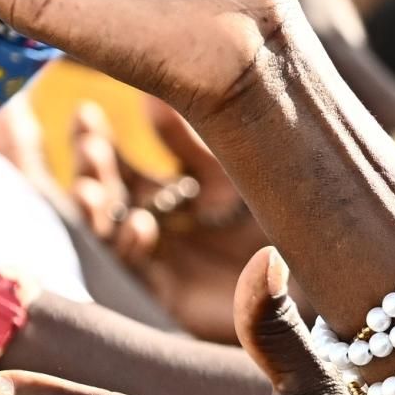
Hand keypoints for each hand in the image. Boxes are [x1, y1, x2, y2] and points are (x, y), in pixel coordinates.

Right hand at [70, 98, 263, 344]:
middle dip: (88, 173)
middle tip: (88, 147)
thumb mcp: (226, 172)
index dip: (93, 141)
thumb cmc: (269, 216)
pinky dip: (131, 248)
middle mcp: (148, 226)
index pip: (113, 166)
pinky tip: (139, 225)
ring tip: (87, 189)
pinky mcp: (166, 295)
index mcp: (159, 194)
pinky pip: (137, 273)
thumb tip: (148, 99)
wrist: (309, 269)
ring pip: (106, 235)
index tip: (85, 112)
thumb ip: (186, 141)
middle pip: (100, 198)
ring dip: (93, 211)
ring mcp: (154, 261)